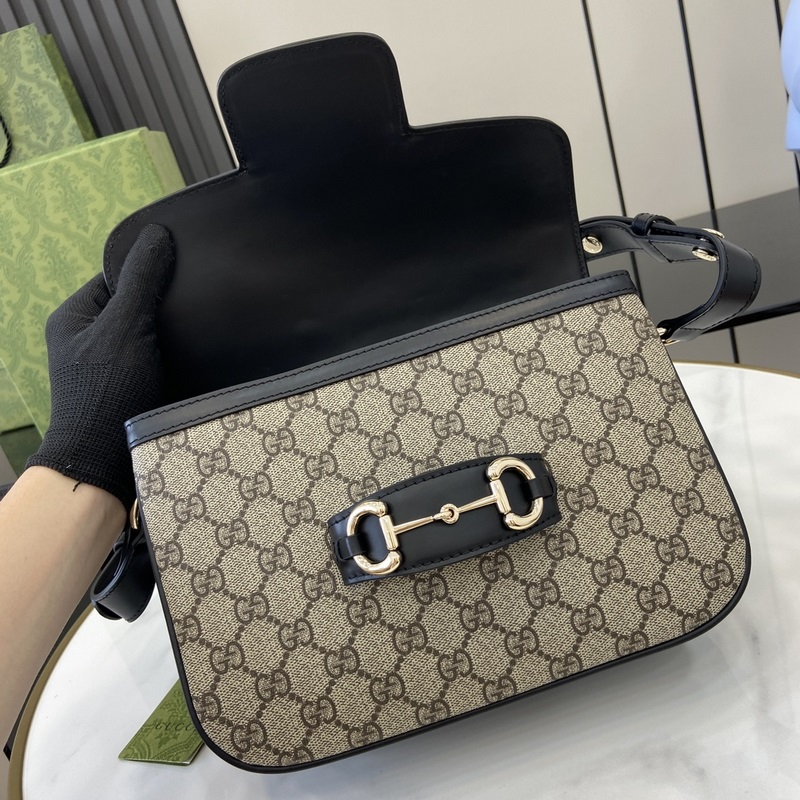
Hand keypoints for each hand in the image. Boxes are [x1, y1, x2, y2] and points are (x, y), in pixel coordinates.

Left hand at [27, 225, 173, 507]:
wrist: (105, 460)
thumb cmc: (106, 388)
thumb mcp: (124, 325)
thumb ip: (142, 280)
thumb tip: (158, 234)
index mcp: (74, 316)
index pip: (116, 276)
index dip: (149, 273)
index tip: (183, 274)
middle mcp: (86, 338)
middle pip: (133, 305)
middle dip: (162, 306)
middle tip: (194, 305)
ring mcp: (106, 366)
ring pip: (146, 334)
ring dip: (170, 335)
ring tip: (197, 332)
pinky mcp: (126, 387)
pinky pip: (153, 359)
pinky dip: (171, 358)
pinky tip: (193, 357)